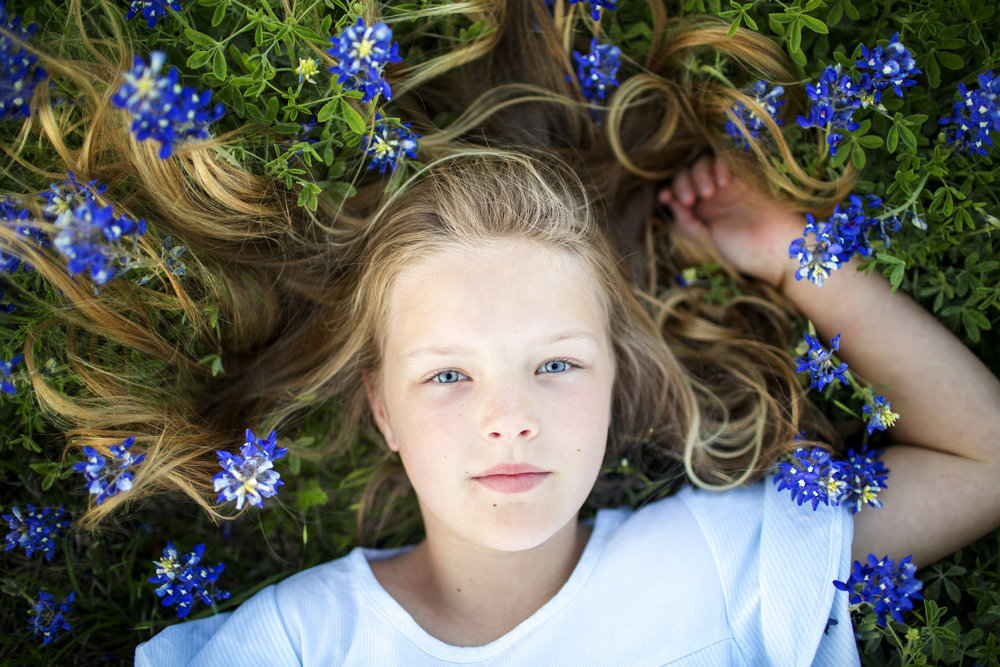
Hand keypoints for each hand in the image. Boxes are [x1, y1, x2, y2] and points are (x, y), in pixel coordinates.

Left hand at [658, 154, 805, 288]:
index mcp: (701, 213)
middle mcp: (712, 196)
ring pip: (703, 163)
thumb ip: (686, 221)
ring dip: (699, 173)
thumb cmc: (743, 251)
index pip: (678, 191)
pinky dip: (720, 165)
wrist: (779, 249)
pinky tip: (724, 182)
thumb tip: (667, 199)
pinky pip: (727, 159)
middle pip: (687, 173)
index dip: (670, 189)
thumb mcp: (706, 241)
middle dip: (683, 182)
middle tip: (692, 200)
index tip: (665, 196)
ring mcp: (729, 185)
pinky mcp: (746, 177)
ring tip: (710, 193)